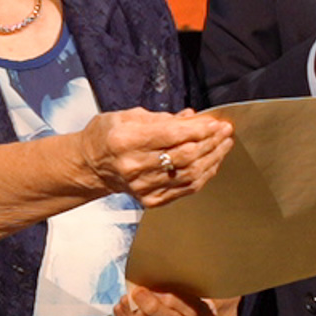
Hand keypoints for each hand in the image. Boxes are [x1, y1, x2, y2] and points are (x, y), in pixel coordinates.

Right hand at [76, 108, 234, 208]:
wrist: (90, 167)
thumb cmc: (106, 136)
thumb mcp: (128, 116)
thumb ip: (162, 118)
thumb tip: (192, 118)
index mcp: (124, 140)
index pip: (171, 135)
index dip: (198, 129)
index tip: (215, 121)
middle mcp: (133, 166)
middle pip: (184, 156)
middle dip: (210, 141)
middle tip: (225, 130)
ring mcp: (143, 186)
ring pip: (189, 174)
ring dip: (212, 158)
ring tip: (224, 144)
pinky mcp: (151, 199)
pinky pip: (185, 188)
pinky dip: (203, 174)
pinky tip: (212, 162)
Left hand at [114, 282, 239, 315]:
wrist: (211, 308)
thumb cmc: (210, 287)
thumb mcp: (214, 280)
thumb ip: (201, 275)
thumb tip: (175, 263)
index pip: (199, 313)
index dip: (181, 302)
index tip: (166, 291)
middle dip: (154, 308)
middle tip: (139, 291)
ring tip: (126, 299)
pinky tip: (120, 308)